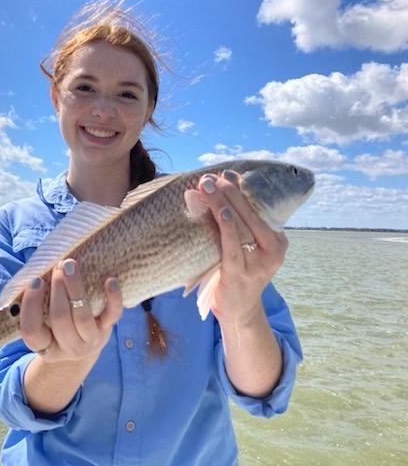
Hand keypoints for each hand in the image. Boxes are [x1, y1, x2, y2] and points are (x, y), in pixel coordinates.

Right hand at [19, 258, 122, 362]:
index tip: (35, 281)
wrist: (84, 347)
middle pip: (59, 320)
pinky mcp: (107, 329)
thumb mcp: (42, 323)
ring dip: (75, 288)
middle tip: (57, 267)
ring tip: (70, 266)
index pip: (31, 331)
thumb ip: (35, 304)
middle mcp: (67, 347)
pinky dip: (114, 298)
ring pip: (82, 317)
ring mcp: (89, 340)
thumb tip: (33, 273)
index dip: (31, 305)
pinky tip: (110, 280)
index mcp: (45, 346)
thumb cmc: (56, 327)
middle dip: (57, 291)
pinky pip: (113, 315)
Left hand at [197, 170, 288, 324]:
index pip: (260, 209)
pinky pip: (231, 243)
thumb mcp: (245, 249)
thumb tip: (214, 195)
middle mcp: (274, 250)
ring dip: (222, 202)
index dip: (242, 190)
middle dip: (231, 191)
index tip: (228, 174)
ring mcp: (259, 262)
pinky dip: (225, 224)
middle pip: (251, 213)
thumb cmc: (238, 274)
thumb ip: (240, 228)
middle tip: (214, 175)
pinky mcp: (242, 272)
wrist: (239, 312)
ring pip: (241, 224)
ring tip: (208, 186)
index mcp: (277, 241)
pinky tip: (218, 209)